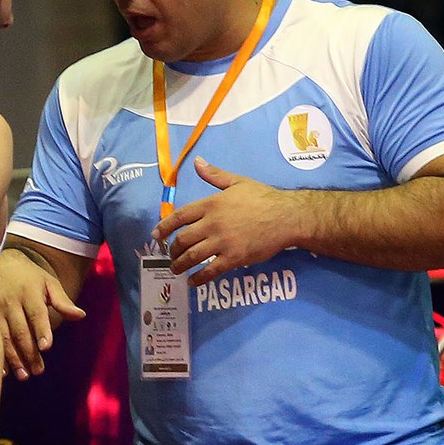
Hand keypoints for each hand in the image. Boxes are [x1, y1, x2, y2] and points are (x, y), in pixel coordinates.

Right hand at [0, 248, 83, 380]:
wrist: (1, 261)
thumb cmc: (30, 276)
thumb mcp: (48, 283)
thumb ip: (63, 301)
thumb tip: (81, 315)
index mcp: (29, 293)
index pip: (37, 313)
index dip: (41, 329)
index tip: (45, 346)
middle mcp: (11, 301)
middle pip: (21, 330)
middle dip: (29, 352)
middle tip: (38, 371)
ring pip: (5, 337)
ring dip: (14, 358)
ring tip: (24, 376)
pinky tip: (4, 371)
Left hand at [154, 157, 296, 286]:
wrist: (287, 216)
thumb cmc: (263, 197)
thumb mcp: (237, 181)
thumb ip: (214, 175)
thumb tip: (197, 162)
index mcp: (210, 204)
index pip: (179, 217)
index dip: (164, 227)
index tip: (156, 236)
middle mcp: (212, 223)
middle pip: (183, 239)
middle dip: (172, 250)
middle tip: (170, 255)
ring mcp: (222, 242)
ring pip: (193, 256)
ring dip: (180, 265)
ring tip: (176, 269)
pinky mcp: (234, 258)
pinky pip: (211, 270)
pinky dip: (199, 278)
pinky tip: (192, 282)